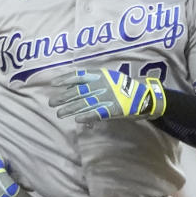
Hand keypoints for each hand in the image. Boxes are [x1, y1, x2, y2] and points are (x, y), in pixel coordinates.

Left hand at [48, 68, 165, 123]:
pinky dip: (87, 117)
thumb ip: (93, 83)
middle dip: (63, 98)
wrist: (144, 96)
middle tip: (51, 103)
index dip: (65, 79)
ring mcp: (107, 97)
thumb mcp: (108, 79)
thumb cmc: (123, 87)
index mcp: (100, 76)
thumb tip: (75, 88)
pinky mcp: (113, 109)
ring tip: (59, 113)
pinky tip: (78, 120)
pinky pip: (97, 114)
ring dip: (71, 109)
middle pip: (78, 91)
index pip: (78, 76)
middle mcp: (101, 85)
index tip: (54, 83)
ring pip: (84, 103)